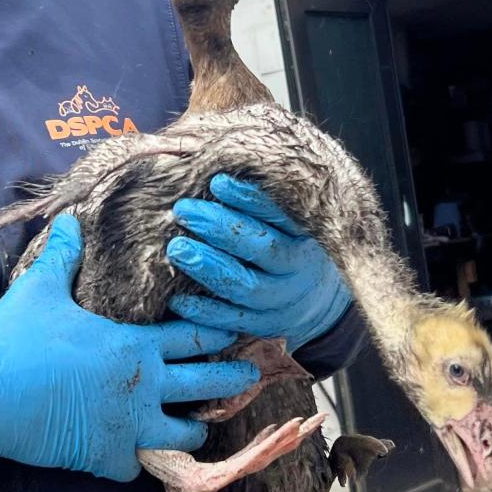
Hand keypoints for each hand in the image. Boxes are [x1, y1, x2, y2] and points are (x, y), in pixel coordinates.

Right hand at [0, 215, 258, 480]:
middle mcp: (142, 385)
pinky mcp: (105, 457)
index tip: (239, 328)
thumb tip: (68, 220)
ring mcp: (127, 425)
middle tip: (252, 377)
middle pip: (205, 384)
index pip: (194, 335)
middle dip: (234, 379)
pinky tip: (137, 454)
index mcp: (134, 344)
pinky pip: (137, 467)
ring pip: (182, 434)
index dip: (220, 330)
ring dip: (193, 428)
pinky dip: (138, 461)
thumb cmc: (17, 337)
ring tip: (200, 424)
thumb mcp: (41, 288)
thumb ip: (63, 255)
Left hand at [167, 174, 350, 352]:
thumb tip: (214, 167)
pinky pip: (230, 320)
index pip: (279, 215)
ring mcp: (278, 301)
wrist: (315, 302)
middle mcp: (294, 269)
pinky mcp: (260, 325)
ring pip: (244, 285)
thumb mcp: (290, 223)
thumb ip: (261, 203)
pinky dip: (203, 310)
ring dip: (207, 267)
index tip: (217, 182)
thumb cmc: (289, 246)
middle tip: (184, 210)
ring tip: (176, 249)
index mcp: (303, 235)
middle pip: (261, 248)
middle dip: (220, 228)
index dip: (249, 199)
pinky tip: (176, 297)